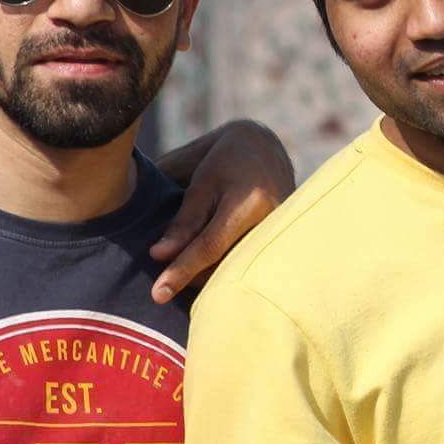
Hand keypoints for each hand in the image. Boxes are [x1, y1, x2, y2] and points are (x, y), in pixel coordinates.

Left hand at [149, 120, 294, 302]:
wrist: (265, 150)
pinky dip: (226, 270)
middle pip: (225, 265)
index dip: (182, 270)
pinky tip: (208, 268)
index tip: (158, 293)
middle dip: (192, 278)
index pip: (210, 245)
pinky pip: (250, 265)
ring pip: (238, 270)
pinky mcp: (285, 242)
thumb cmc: (227, 163)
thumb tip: (159, 257)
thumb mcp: (201, 185)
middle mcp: (273, 221)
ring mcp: (284, 234)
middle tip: (166, 282)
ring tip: (186, 269)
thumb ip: (183, 222)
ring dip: (208, 276)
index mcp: (250, 201)